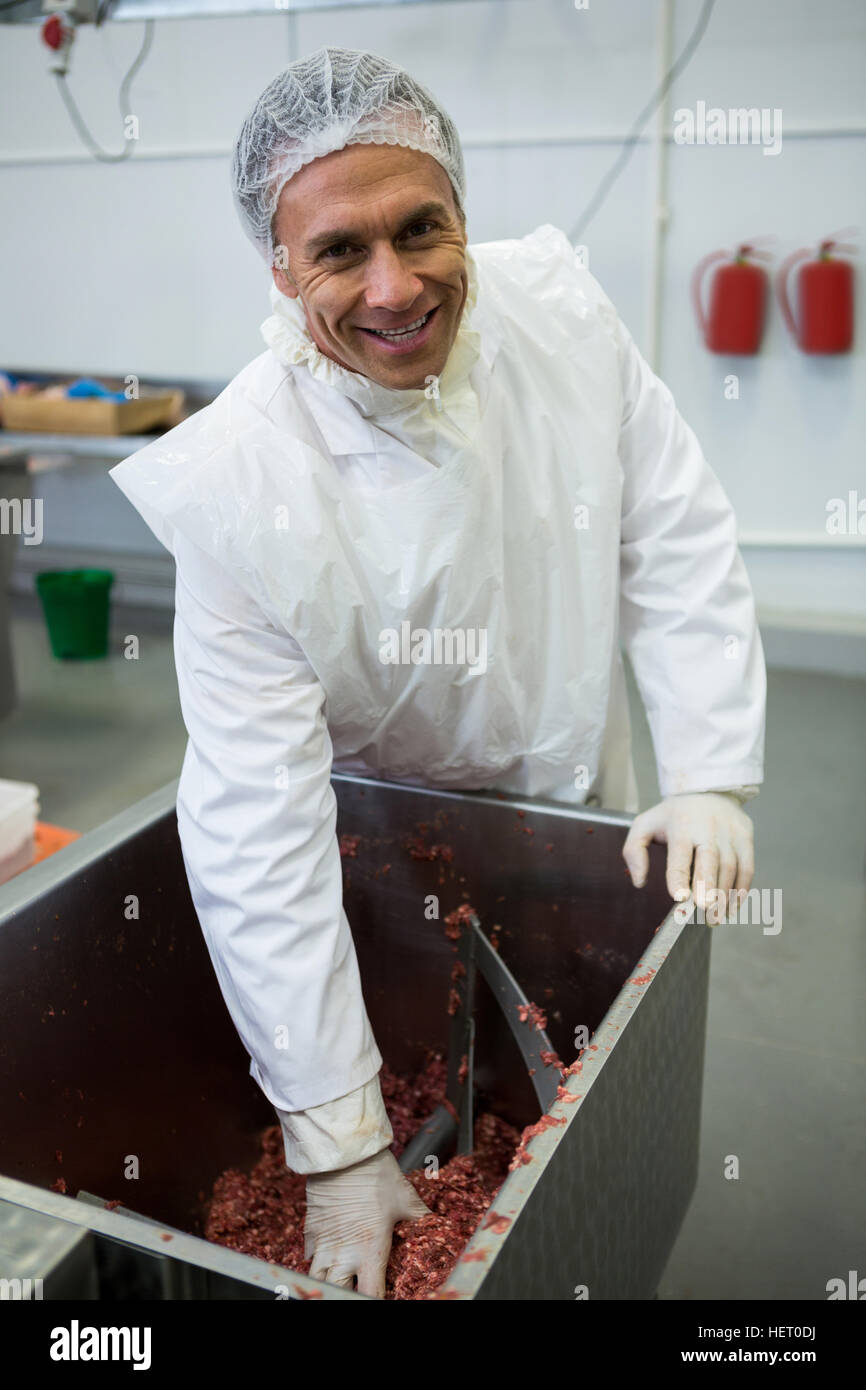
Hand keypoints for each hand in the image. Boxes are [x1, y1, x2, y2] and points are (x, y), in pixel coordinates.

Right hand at [304, 1148, 430, 1296]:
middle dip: (347, 1294)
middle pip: (337, 1292)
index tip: (382, 1296)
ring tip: (340, 1280)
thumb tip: (438, 1226)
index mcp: (370, 1251)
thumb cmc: (377, 1175)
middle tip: (358, 1289)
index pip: (370, 1296)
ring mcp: (323, 1243)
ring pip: (317, 1279)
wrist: (345, 1153)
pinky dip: (315, 1262)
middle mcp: (343, 1254)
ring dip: (329, 1283)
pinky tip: (326, 1259)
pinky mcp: (311, 1229)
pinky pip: (308, 1256)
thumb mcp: (406, 1199)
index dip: (377, 1300)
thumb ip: (420, 1219)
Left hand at [622, 792, 754, 919]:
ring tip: (715, 918)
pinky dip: (741, 890)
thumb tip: (639, 881)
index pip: (679, 853)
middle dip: (708, 887)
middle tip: (705, 910)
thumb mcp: (645, 824)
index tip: (679, 897)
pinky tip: (731, 907)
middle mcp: (708, 827)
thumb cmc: (674, 815)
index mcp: (681, 825)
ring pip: (731, 867)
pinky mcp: (746, 837)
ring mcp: (730, 832)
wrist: (708, 790)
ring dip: (724, 896)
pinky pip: (747, 867)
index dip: (679, 876)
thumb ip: (634, 852)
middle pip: (710, 859)